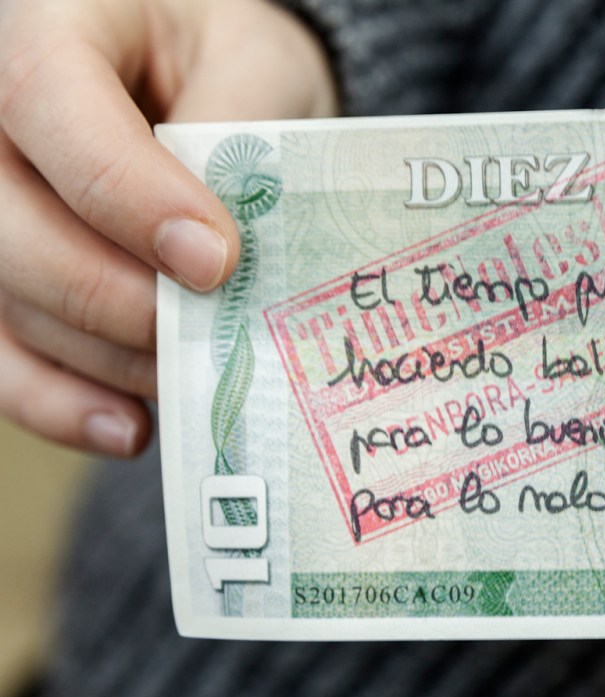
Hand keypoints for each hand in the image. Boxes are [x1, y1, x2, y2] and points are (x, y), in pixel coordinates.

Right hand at [0, 0, 335, 454]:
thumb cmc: (226, 55)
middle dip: (119, 300)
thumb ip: (239, 130)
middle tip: (215, 331)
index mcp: (44, 25)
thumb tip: (221, 247)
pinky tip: (132, 426)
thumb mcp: (256, 60)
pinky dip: (61, 403)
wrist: (200, 71)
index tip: (214, 261)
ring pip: (7, 302)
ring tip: (197, 376)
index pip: (46, 103)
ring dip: (108, 357)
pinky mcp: (4, 278)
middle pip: (10, 227)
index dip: (124, 194)